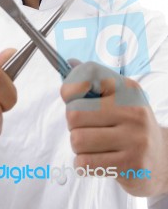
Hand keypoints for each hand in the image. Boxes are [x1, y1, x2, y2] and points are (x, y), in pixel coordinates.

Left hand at [60, 61, 166, 195]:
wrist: (161, 156)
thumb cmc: (130, 123)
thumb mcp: (117, 97)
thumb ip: (92, 81)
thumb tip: (69, 63)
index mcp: (127, 89)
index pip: (88, 74)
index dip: (70, 87)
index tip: (70, 97)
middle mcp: (133, 111)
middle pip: (74, 112)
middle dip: (72, 123)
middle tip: (85, 126)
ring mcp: (135, 139)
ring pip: (77, 139)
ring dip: (77, 145)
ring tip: (92, 145)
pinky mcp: (132, 165)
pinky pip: (85, 163)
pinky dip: (81, 164)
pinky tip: (95, 160)